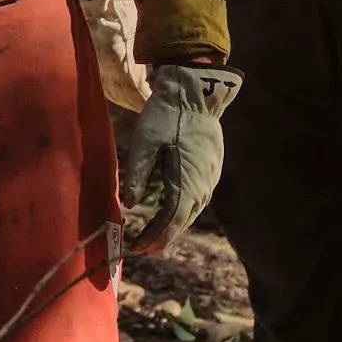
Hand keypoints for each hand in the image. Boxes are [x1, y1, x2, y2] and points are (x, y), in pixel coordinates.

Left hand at [116, 61, 239, 251]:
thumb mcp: (145, 142)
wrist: (195, 93)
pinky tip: (169, 211)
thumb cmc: (166, 115)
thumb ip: (137, 175)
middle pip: (182, 221)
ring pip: (190, 211)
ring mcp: (210, 178)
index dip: (153, 238)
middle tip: (142, 248)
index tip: (136, 248)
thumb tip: (130, 205)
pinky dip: (181, 210)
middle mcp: (203, 185)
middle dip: (162, 237)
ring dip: (172, 225)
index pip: (170, 221)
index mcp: (187, 181)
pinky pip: (196, 198)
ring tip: (154, 236)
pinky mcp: (211, 170)